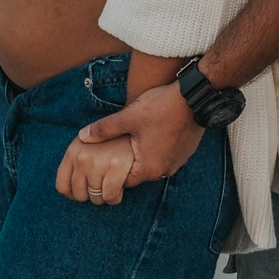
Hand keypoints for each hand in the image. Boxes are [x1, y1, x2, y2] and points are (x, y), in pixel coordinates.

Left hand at [56, 136, 135, 204]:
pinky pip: (109, 196)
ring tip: (113, 184)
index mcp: (72, 151)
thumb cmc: (113, 140)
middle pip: (79, 195)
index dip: (73, 195)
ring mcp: (98, 162)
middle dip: (92, 195)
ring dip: (105, 197)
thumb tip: (70, 193)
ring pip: (96, 198)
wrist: (135, 127)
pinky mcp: (116, 166)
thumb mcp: (89, 145)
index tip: (85, 192)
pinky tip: (120, 188)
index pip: (61, 186)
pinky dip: (115, 197)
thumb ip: (77, 163)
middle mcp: (82, 157)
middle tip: (103, 185)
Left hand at [78, 82, 203, 186]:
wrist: (196, 97)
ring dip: (145, 155)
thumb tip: (82, 137)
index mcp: (148, 168)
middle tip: (119, 147)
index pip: (123, 181)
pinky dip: (158, 149)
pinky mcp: (186, 152)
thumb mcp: (128, 117)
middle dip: (128, 162)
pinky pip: (167, 156)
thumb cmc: (161, 107)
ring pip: (154, 164)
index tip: (106, 159)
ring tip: (137, 138)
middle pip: (139, 173)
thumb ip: (103, 130)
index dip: (112, 171)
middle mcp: (164, 170)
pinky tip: (154, 132)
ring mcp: (178, 162)